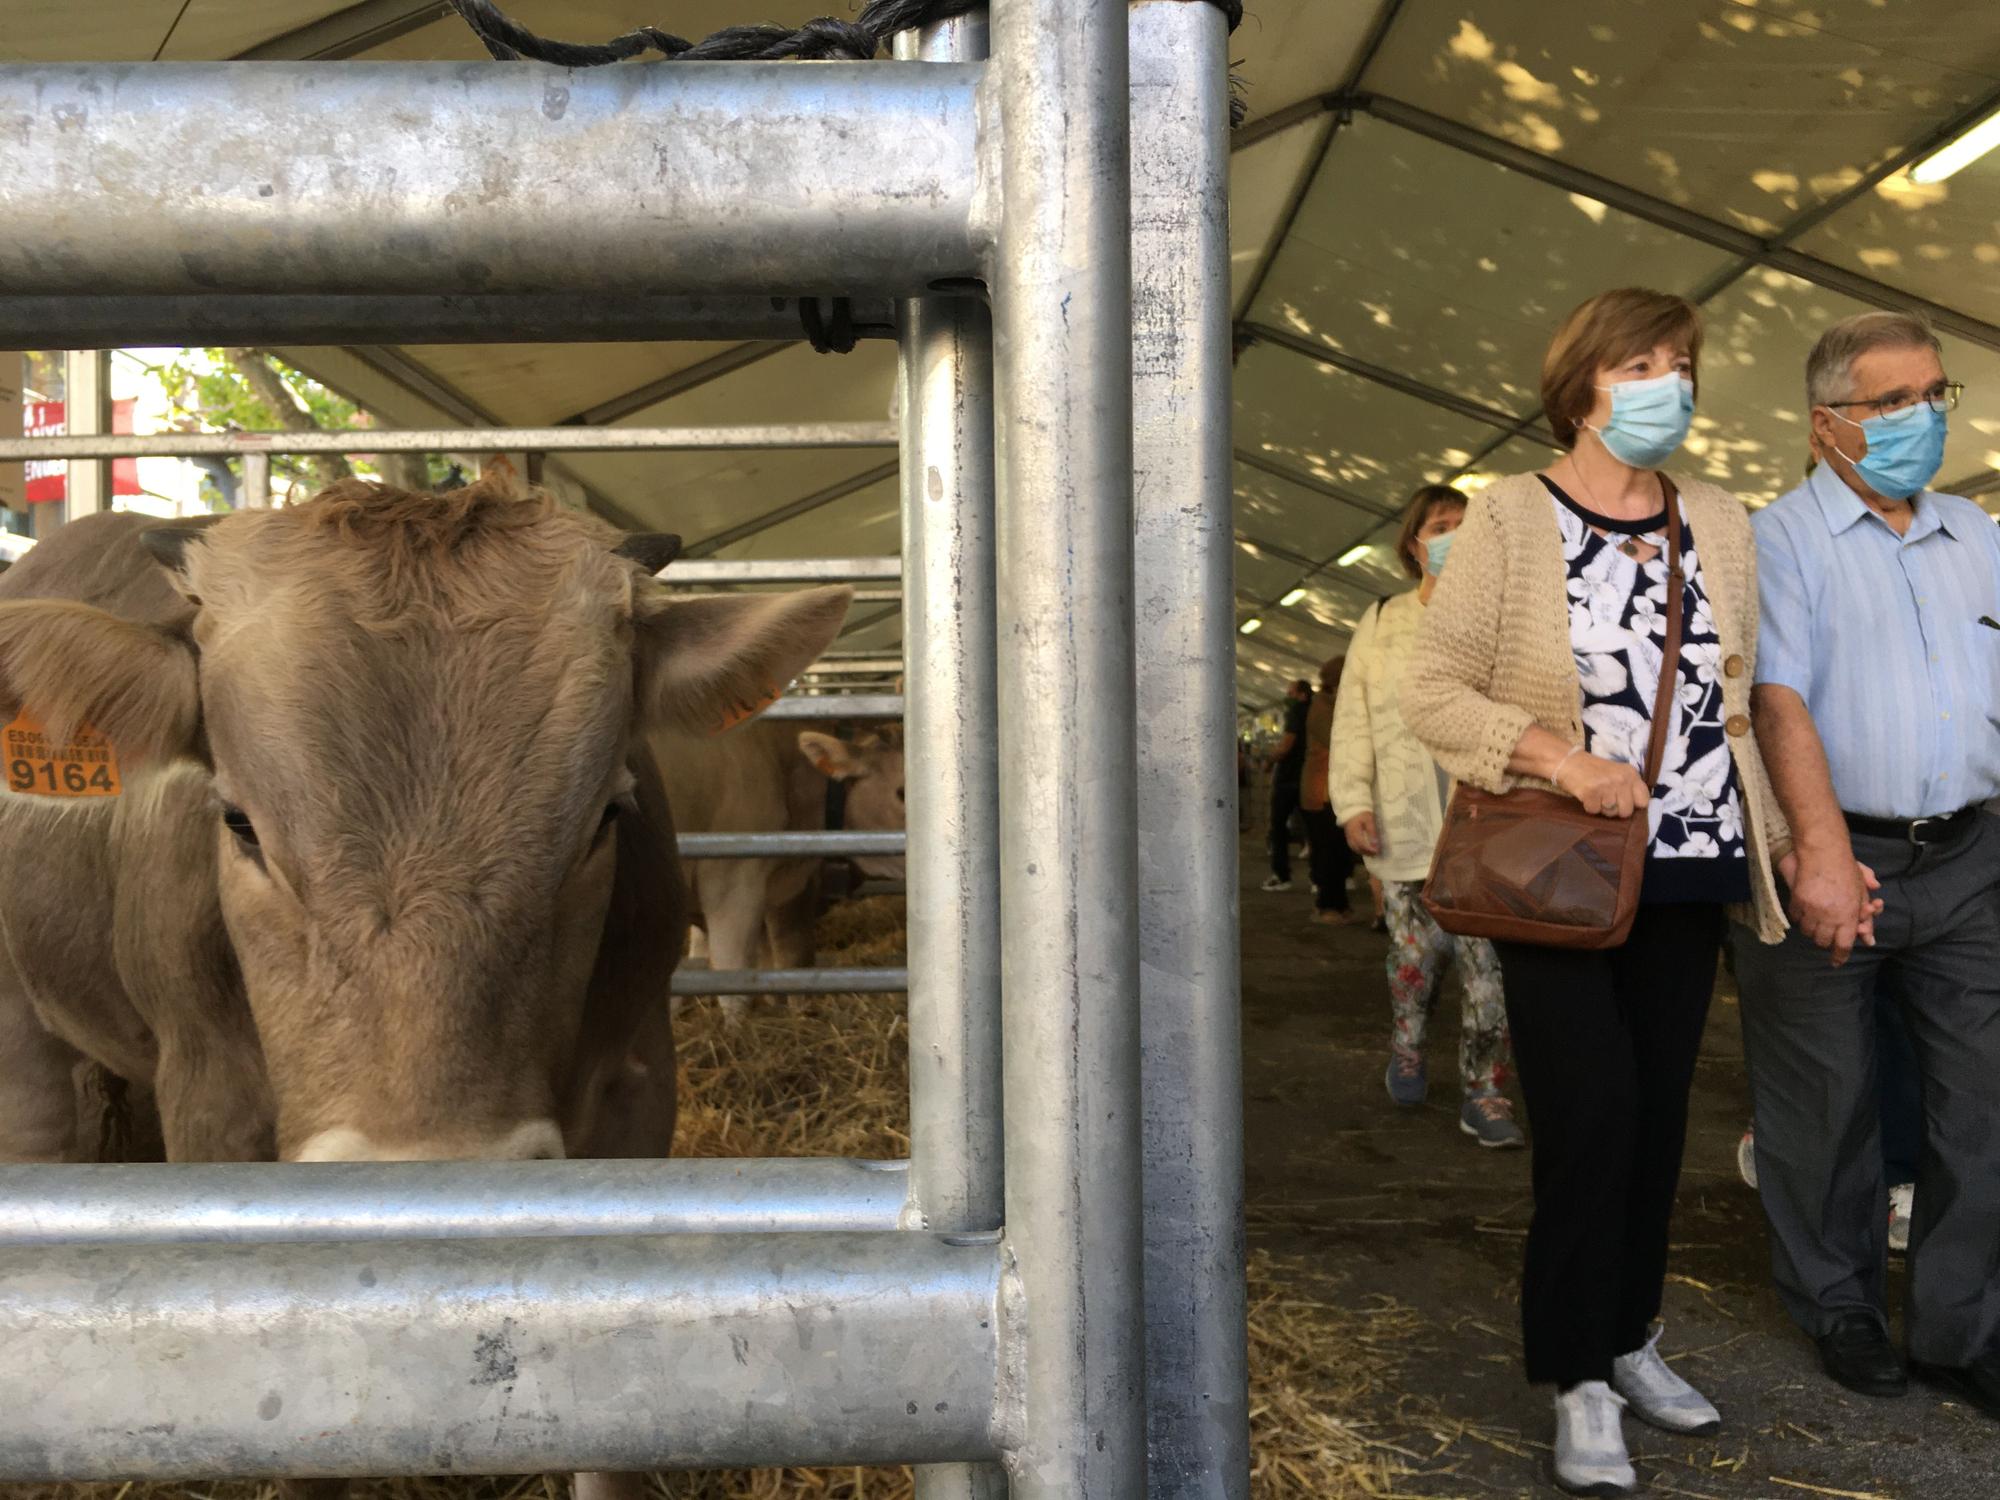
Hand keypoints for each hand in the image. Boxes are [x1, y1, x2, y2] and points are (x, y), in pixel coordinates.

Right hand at [1344, 812, 1380, 855]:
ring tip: (1371, 853)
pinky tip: (1365, 850)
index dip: (1369, 849)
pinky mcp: (1348, 836)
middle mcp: (1350, 835)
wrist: (1352, 810)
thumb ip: (1372, 832)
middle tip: (1375, 854)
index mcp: (1355, 831)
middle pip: (1357, 848)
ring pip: (1354, 848)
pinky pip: (1352, 846)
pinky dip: (1359, 849)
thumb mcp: (1369, 820)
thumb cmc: (1362, 814)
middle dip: (1366, 852)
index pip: (1361, 844)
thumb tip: (1375, 843)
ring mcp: (1348, 836)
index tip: (1377, 851)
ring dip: (1362, 852)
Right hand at [1553, 752, 1650, 819]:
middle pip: (1626, 811)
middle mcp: (1621, 779)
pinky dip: (1589, 807)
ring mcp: (1606, 786)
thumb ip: (1629, 787)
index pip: (1644, 801)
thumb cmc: (1594, 770)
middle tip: (1606, 800)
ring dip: (1601, 808)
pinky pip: (1595, 811)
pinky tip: (1586, 796)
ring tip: (1595, 796)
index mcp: (1631, 774)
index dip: (1633, 805)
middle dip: (1616, 810)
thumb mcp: (1617, 773)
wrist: (1569, 762)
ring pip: (1610, 813)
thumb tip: (1637, 807)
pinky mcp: (1591, 792)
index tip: (1624, 802)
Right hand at [1777, 849, 1881, 965]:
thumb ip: (1865, 915)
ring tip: (1815, 922)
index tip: (1837, 962)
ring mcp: (1812, 910)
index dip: (1840, 956)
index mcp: (1849, 915)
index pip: (1844, 944)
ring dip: (1812, 930)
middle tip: (1826, 935)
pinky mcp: (1797, 902)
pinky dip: (1800, 919)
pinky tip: (1803, 913)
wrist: (1823, 853)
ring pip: (1808, 932)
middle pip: (1823, 941)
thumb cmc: (1846, 870)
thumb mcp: (1861, 892)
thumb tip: (1869, 939)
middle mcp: (1830, 916)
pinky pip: (1796, 919)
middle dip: (1825, 941)